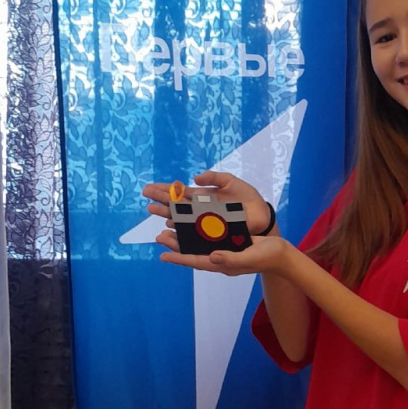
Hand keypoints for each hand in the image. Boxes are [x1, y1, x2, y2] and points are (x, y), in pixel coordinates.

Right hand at [142, 171, 270, 233]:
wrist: (261, 213)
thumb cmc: (246, 197)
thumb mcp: (230, 181)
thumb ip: (214, 177)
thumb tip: (195, 178)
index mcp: (202, 196)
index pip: (179, 192)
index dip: (165, 190)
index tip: (149, 188)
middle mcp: (199, 209)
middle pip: (175, 205)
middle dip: (161, 200)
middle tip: (146, 196)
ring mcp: (203, 220)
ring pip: (180, 218)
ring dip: (166, 213)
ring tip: (152, 210)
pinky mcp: (210, 231)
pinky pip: (192, 230)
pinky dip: (180, 228)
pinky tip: (170, 224)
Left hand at [155, 230, 287, 275]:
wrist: (281, 253)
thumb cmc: (267, 256)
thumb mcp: (250, 257)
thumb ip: (231, 259)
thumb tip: (211, 256)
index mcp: (223, 264)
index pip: (197, 261)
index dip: (179, 258)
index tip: (163, 255)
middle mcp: (220, 258)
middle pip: (193, 252)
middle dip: (176, 246)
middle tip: (159, 237)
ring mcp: (224, 250)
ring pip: (199, 244)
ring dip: (184, 237)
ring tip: (169, 230)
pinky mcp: (230, 241)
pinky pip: (209, 237)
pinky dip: (198, 231)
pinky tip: (191, 223)